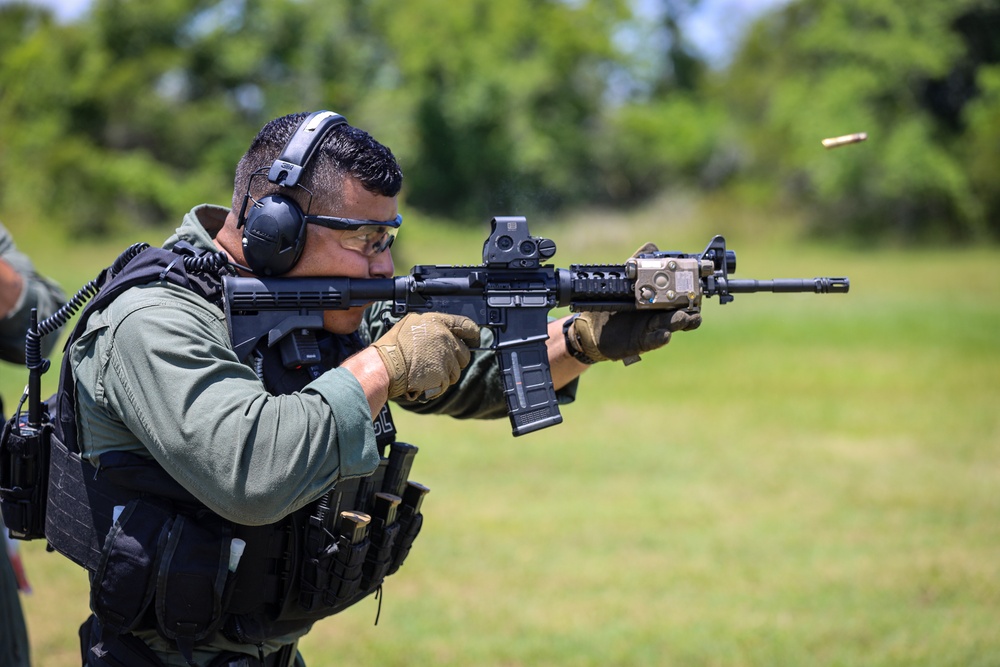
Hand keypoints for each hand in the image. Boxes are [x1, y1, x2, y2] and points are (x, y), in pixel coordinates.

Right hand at [372, 312, 480, 399]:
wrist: (385, 367)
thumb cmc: (393, 346)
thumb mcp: (411, 323)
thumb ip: (432, 326)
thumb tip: (443, 330)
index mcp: (438, 323)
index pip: (466, 325)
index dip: (473, 333)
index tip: (474, 338)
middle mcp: (446, 339)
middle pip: (464, 353)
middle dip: (455, 359)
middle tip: (439, 361)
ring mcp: (446, 359)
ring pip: (456, 370)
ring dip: (446, 373)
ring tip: (427, 370)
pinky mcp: (443, 376)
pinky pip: (446, 382)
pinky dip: (438, 384)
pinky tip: (424, 379)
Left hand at [569, 242, 701, 362]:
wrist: (592, 328)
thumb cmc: (611, 303)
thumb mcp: (623, 280)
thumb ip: (637, 263)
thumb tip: (652, 247)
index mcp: (660, 296)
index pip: (683, 291)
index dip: (693, 288)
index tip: (698, 280)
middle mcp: (661, 312)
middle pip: (684, 308)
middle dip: (691, 305)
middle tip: (693, 299)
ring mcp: (653, 327)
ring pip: (672, 324)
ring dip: (680, 320)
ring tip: (683, 317)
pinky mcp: (642, 341)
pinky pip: (655, 340)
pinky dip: (660, 337)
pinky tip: (664, 334)